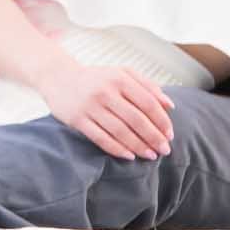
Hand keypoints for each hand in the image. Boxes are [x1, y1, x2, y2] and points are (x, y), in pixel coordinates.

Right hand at [39, 62, 174, 160]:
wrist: (59, 78)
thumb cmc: (97, 78)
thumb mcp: (121, 73)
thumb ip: (147, 85)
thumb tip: (170, 105)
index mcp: (119, 78)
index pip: (147, 102)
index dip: (161, 120)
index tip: (170, 134)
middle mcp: (105, 91)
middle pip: (136, 119)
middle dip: (153, 137)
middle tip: (165, 150)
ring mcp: (90, 106)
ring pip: (120, 131)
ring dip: (138, 146)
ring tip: (150, 155)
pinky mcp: (77, 119)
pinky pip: (101, 138)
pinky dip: (117, 149)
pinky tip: (129, 156)